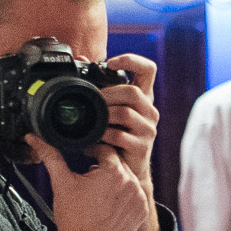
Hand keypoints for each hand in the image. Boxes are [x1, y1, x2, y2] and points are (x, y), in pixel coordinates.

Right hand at [42, 141, 154, 230]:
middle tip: (88, 176)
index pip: (105, 149)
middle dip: (103, 166)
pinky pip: (134, 195)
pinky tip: (108, 204)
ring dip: (114, 181)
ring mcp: (139, 198)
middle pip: (117, 163)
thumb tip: (35, 139)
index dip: (92, 150)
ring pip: (127, 178)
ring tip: (97, 192)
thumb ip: (51, 156)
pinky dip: (123, 196)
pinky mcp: (142, 211)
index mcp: (114, 172)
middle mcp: (132, 183)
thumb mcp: (61, 183)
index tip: (84, 155)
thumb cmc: (74, 220)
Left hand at [100, 54, 161, 230]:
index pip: (147, 69)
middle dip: (108, 95)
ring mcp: (148, 129)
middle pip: (133, 91)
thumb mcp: (107, 109)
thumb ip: (98, 86)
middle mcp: (149, 111)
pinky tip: (93, 141)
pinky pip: (120, 135)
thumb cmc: (114, 138)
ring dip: (104, 116)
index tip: (110, 63)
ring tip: (92, 122)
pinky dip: (102, 136)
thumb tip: (81, 59)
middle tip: (93, 102)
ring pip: (126, 112)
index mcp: (142, 97)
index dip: (131, 60)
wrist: (125, 171)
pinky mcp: (142, 146)